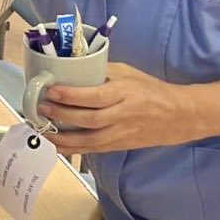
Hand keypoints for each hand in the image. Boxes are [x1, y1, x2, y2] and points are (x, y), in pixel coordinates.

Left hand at [38, 62, 196, 155]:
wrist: (179, 115)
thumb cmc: (151, 89)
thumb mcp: (128, 72)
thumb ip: (102, 71)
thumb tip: (72, 69)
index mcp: (126, 93)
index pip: (95, 96)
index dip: (72, 95)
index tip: (51, 91)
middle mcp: (123, 115)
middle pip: (90, 120)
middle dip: (62, 116)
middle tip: (41, 109)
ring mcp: (122, 134)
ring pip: (90, 140)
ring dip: (63, 138)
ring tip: (42, 132)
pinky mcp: (120, 145)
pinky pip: (94, 150)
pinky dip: (73, 150)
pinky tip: (56, 147)